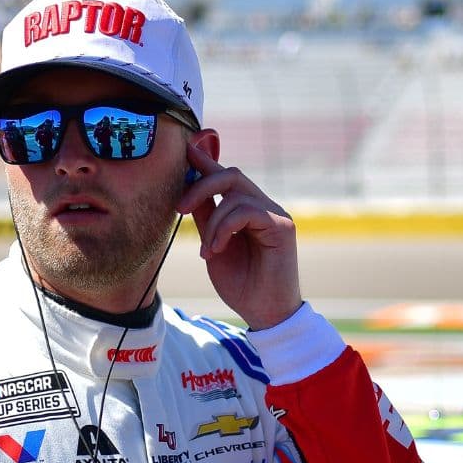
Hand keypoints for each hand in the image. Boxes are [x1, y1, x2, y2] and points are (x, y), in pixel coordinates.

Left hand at [177, 143, 301, 328]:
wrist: (264, 314)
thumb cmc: (241, 284)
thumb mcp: (214, 245)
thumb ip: (206, 216)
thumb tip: (189, 188)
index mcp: (247, 210)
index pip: (225, 178)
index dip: (206, 161)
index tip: (186, 148)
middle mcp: (264, 206)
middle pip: (231, 174)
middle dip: (200, 186)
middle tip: (179, 209)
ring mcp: (276, 214)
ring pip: (235, 192)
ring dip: (213, 222)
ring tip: (207, 250)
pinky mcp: (282, 226)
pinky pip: (246, 210)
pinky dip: (225, 227)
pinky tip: (218, 249)